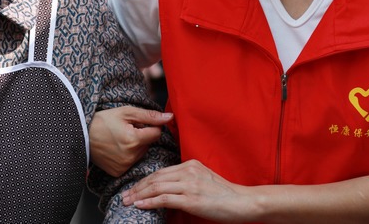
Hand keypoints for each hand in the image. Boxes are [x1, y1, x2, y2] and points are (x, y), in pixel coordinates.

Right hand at [89, 106, 172, 176]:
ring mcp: (124, 165)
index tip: (137, 123)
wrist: (81, 134)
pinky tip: (116, 149)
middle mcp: (131, 155)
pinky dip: (127, 155)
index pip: (156, 133)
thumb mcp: (126, 112)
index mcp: (134, 139)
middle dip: (141, 136)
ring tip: (119, 139)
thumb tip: (169, 117)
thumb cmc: (103, 120)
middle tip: (125, 130)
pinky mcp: (118, 172)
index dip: (149, 126)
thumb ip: (150, 116)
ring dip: (135, 146)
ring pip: (141, 153)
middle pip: (148, 144)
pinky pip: (131, 162)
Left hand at [121, 159, 253, 221]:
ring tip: (128, 201)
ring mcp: (189, 184)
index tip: (134, 188)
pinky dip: (150, 202)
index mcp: (190, 164)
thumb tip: (168, 189)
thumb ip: (186, 179)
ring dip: (139, 195)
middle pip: (155, 178)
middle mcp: (188, 171)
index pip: (160, 172)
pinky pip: (165, 198)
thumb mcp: (204, 179)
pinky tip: (140, 205)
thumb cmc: (225, 195)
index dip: (144, 181)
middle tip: (125, 195)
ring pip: (157, 187)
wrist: (242, 202)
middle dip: (138, 188)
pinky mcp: (191, 198)